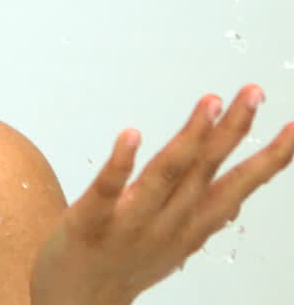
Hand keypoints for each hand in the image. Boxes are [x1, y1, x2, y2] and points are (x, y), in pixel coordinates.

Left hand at [30, 84, 293, 304]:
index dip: (268, 159)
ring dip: (190, 138)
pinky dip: (121, 163)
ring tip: (209, 101)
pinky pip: (108, 189)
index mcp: (191, 227)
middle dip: (232, 130)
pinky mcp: (88, 221)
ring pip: (166, 176)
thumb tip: (234, 202)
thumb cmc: (123, 266)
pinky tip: (131, 134)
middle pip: (206, 171)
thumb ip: (199, 219)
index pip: (237, 188)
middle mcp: (168, 224)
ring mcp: (129, 223)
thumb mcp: (173, 246)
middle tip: (252, 91)